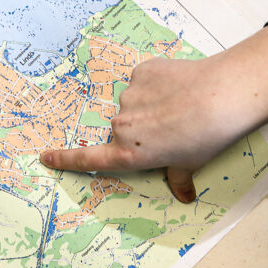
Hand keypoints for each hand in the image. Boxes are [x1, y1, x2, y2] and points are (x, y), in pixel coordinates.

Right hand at [40, 27, 267, 201]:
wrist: (222, 96)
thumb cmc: (207, 137)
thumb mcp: (191, 164)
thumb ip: (178, 178)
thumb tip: (184, 195)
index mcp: (130, 153)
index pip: (89, 159)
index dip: (65, 160)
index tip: (45, 156)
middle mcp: (123, 126)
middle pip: (122, 129)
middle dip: (141, 130)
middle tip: (173, 128)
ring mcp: (130, 96)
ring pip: (134, 103)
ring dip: (151, 105)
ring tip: (181, 106)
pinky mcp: (142, 72)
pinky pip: (145, 81)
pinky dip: (157, 84)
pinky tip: (179, 87)